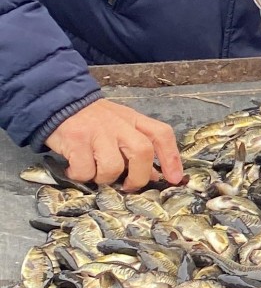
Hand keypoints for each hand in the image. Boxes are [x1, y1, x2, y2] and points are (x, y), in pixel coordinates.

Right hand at [47, 99, 183, 190]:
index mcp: (133, 120)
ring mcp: (98, 132)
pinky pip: (85, 171)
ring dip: (104, 178)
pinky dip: (80, 176)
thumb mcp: (119, 127)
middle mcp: (119, 124)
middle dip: (138, 177)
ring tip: (93, 171)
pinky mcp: (76, 140)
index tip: (174, 178)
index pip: (161, 134)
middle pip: (142, 152)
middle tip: (127, 185)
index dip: (171, 157)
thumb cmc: (92, 120)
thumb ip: (136, 147)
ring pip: (112, 167)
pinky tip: (75, 168)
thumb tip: (154, 175)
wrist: (58, 102)